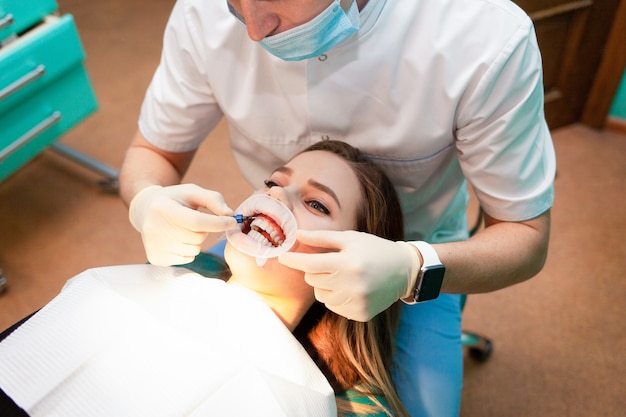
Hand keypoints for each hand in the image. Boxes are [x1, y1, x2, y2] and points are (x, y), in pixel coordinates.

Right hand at [129, 184, 236, 265]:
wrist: (146, 210)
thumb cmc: (176, 199)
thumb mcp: (192, 192)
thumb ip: (213, 200)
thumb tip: (229, 215)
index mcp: (163, 209)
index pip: (196, 222)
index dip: (218, 223)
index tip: (232, 221)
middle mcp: (154, 229)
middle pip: (198, 237)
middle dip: (203, 229)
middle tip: (192, 220)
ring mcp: (153, 246)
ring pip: (194, 249)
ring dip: (196, 240)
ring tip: (183, 229)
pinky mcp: (155, 258)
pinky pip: (187, 258)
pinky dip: (188, 249)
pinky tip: (177, 238)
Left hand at [278, 230, 419, 320]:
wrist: (403, 270)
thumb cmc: (374, 249)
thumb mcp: (350, 238)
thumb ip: (322, 238)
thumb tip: (297, 234)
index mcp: (348, 263)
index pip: (310, 265)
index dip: (293, 260)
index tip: (282, 257)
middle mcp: (352, 285)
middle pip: (312, 281)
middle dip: (315, 271)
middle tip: (330, 264)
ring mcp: (356, 302)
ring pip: (321, 296)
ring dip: (325, 286)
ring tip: (343, 276)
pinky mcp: (360, 314)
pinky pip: (333, 307)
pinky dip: (336, 297)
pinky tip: (351, 288)